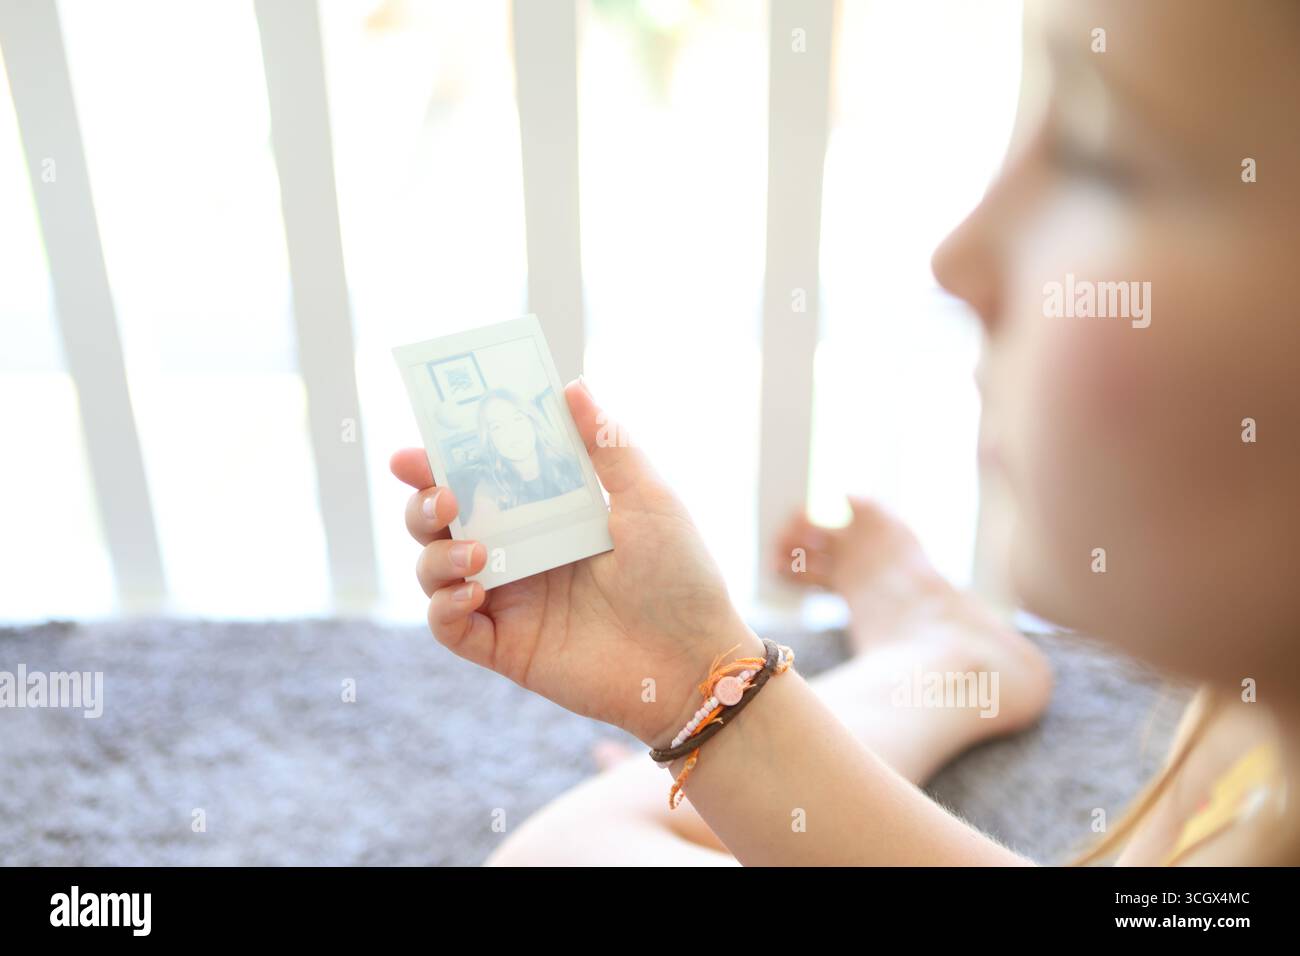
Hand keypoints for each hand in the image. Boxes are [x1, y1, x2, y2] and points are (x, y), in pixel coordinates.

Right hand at [391, 379, 762, 745]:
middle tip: (442, 496)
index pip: (479, 479)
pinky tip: (472, 593)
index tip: (417, 449)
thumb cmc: (681, 577)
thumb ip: (608, 444)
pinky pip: (448, 627)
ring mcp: (510, 602)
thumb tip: (573, 386)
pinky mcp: (506, 647)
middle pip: (440, 522)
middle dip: (423, 504)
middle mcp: (520, 553)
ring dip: (435, 554)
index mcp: (547, 514)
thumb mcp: (648, 498)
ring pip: (433, 570)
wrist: (694, 660)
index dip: (441, 462)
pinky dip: (444, 607)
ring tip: (475, 551)